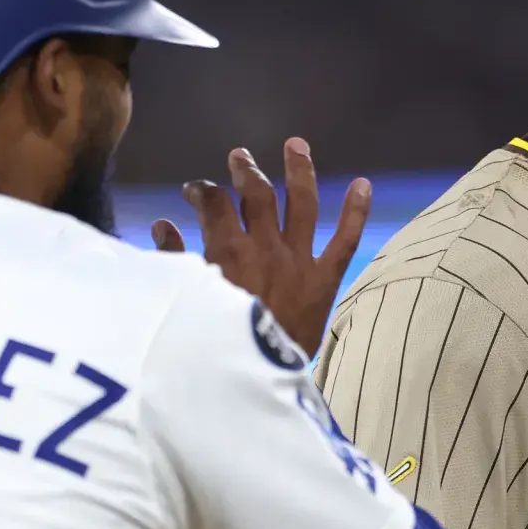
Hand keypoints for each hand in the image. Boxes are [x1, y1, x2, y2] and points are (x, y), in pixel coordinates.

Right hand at [152, 137, 370, 354]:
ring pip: (302, 203)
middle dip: (245, 171)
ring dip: (298, 171)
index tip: (193, 191)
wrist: (252, 382)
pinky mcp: (324, 280)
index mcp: (228, 250)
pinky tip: (364, 184)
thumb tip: (163, 226)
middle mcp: (265, 246)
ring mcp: (298, 260)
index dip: (202, 191)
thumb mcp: (186, 300)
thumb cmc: (212, 342)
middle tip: (239, 157)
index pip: (214, 204)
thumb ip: (174, 261)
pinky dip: (355, 212)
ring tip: (296, 146)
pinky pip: (344, 241)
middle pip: (257, 194)